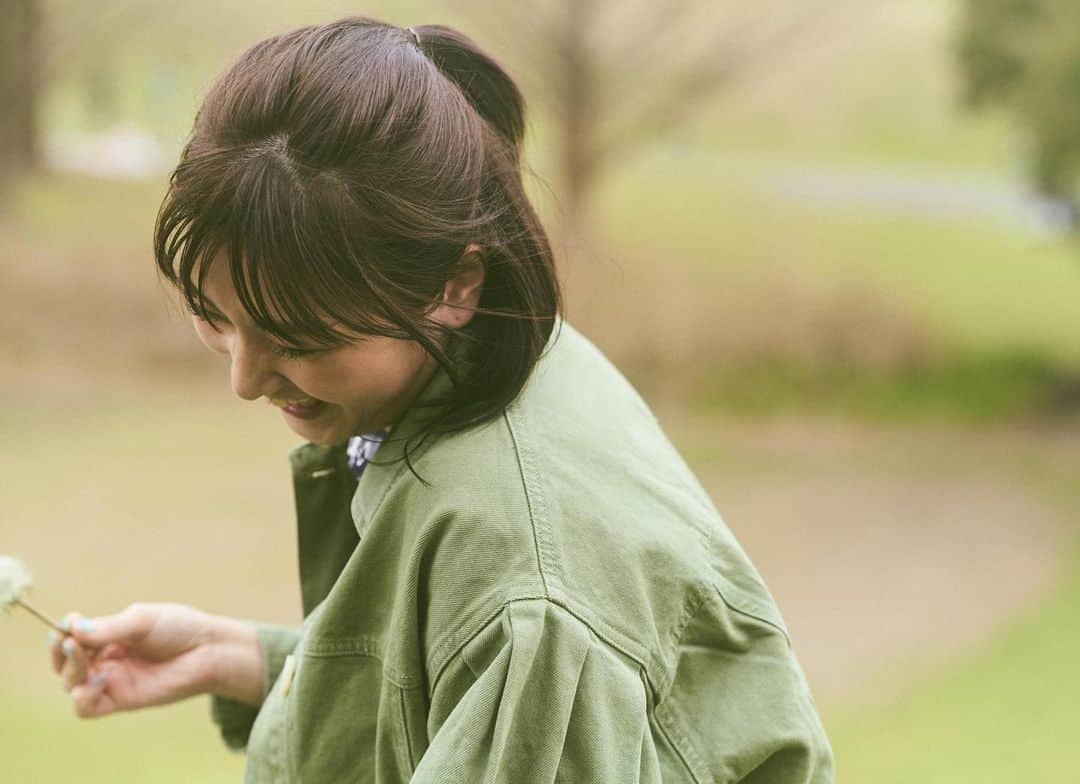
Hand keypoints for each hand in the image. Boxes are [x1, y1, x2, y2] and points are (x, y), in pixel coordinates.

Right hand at [48, 602, 263, 717]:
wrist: (209, 650)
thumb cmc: (182, 628)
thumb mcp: (143, 620)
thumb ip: (109, 627)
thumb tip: (73, 628)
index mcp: (110, 635)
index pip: (72, 637)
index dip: (63, 632)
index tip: (68, 623)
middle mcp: (107, 658)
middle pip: (65, 662)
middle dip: (62, 652)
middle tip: (72, 643)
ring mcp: (113, 680)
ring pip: (71, 684)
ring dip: (70, 672)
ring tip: (89, 661)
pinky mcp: (122, 700)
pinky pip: (87, 708)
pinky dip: (83, 696)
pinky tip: (102, 679)